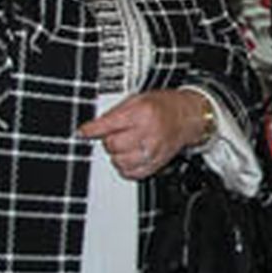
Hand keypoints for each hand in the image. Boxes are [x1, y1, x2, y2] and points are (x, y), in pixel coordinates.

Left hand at [79, 89, 210, 180]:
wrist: (187, 117)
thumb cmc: (163, 106)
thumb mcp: (137, 99)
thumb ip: (114, 113)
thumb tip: (92, 127)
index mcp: (142, 113)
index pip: (109, 125)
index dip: (92, 129)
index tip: (84, 132)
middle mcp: (148, 133)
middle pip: (113, 145)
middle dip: (109, 140)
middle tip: (116, 134)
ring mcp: (153, 150)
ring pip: (120, 162)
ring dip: (117, 155)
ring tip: (124, 145)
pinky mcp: (156, 164)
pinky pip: (132, 173)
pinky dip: (126, 167)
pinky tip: (130, 156)